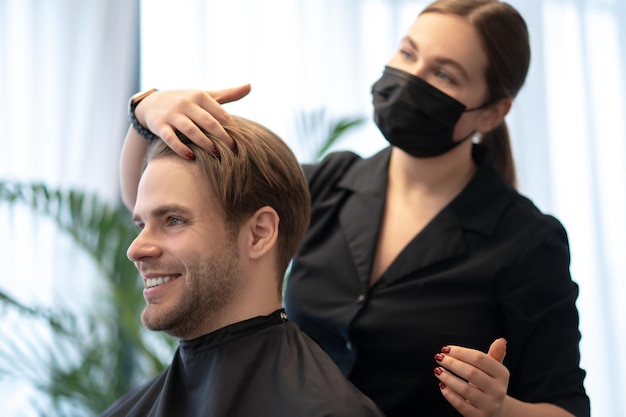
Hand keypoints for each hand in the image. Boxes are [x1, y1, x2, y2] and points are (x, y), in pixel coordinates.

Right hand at [134, 84, 250, 157]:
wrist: (151, 103)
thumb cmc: (186, 102)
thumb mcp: (205, 96)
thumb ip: (228, 94)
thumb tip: (250, 86)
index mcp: (199, 96)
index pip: (218, 112)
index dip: (230, 125)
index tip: (240, 138)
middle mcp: (185, 103)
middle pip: (207, 121)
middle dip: (222, 136)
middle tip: (234, 150)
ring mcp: (171, 115)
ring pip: (190, 130)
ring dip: (204, 143)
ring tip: (216, 154)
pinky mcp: (159, 126)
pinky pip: (170, 138)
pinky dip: (180, 148)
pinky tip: (191, 157)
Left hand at [434, 338, 509, 416]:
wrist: (497, 412)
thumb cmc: (489, 384)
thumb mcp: (494, 369)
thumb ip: (495, 355)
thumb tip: (501, 340)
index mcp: (503, 374)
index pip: (479, 359)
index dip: (460, 352)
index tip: (446, 348)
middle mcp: (498, 390)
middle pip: (471, 373)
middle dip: (452, 363)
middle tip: (439, 357)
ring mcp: (490, 405)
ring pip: (465, 389)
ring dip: (448, 378)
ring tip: (438, 370)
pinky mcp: (479, 416)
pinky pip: (461, 405)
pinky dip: (449, 394)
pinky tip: (442, 386)